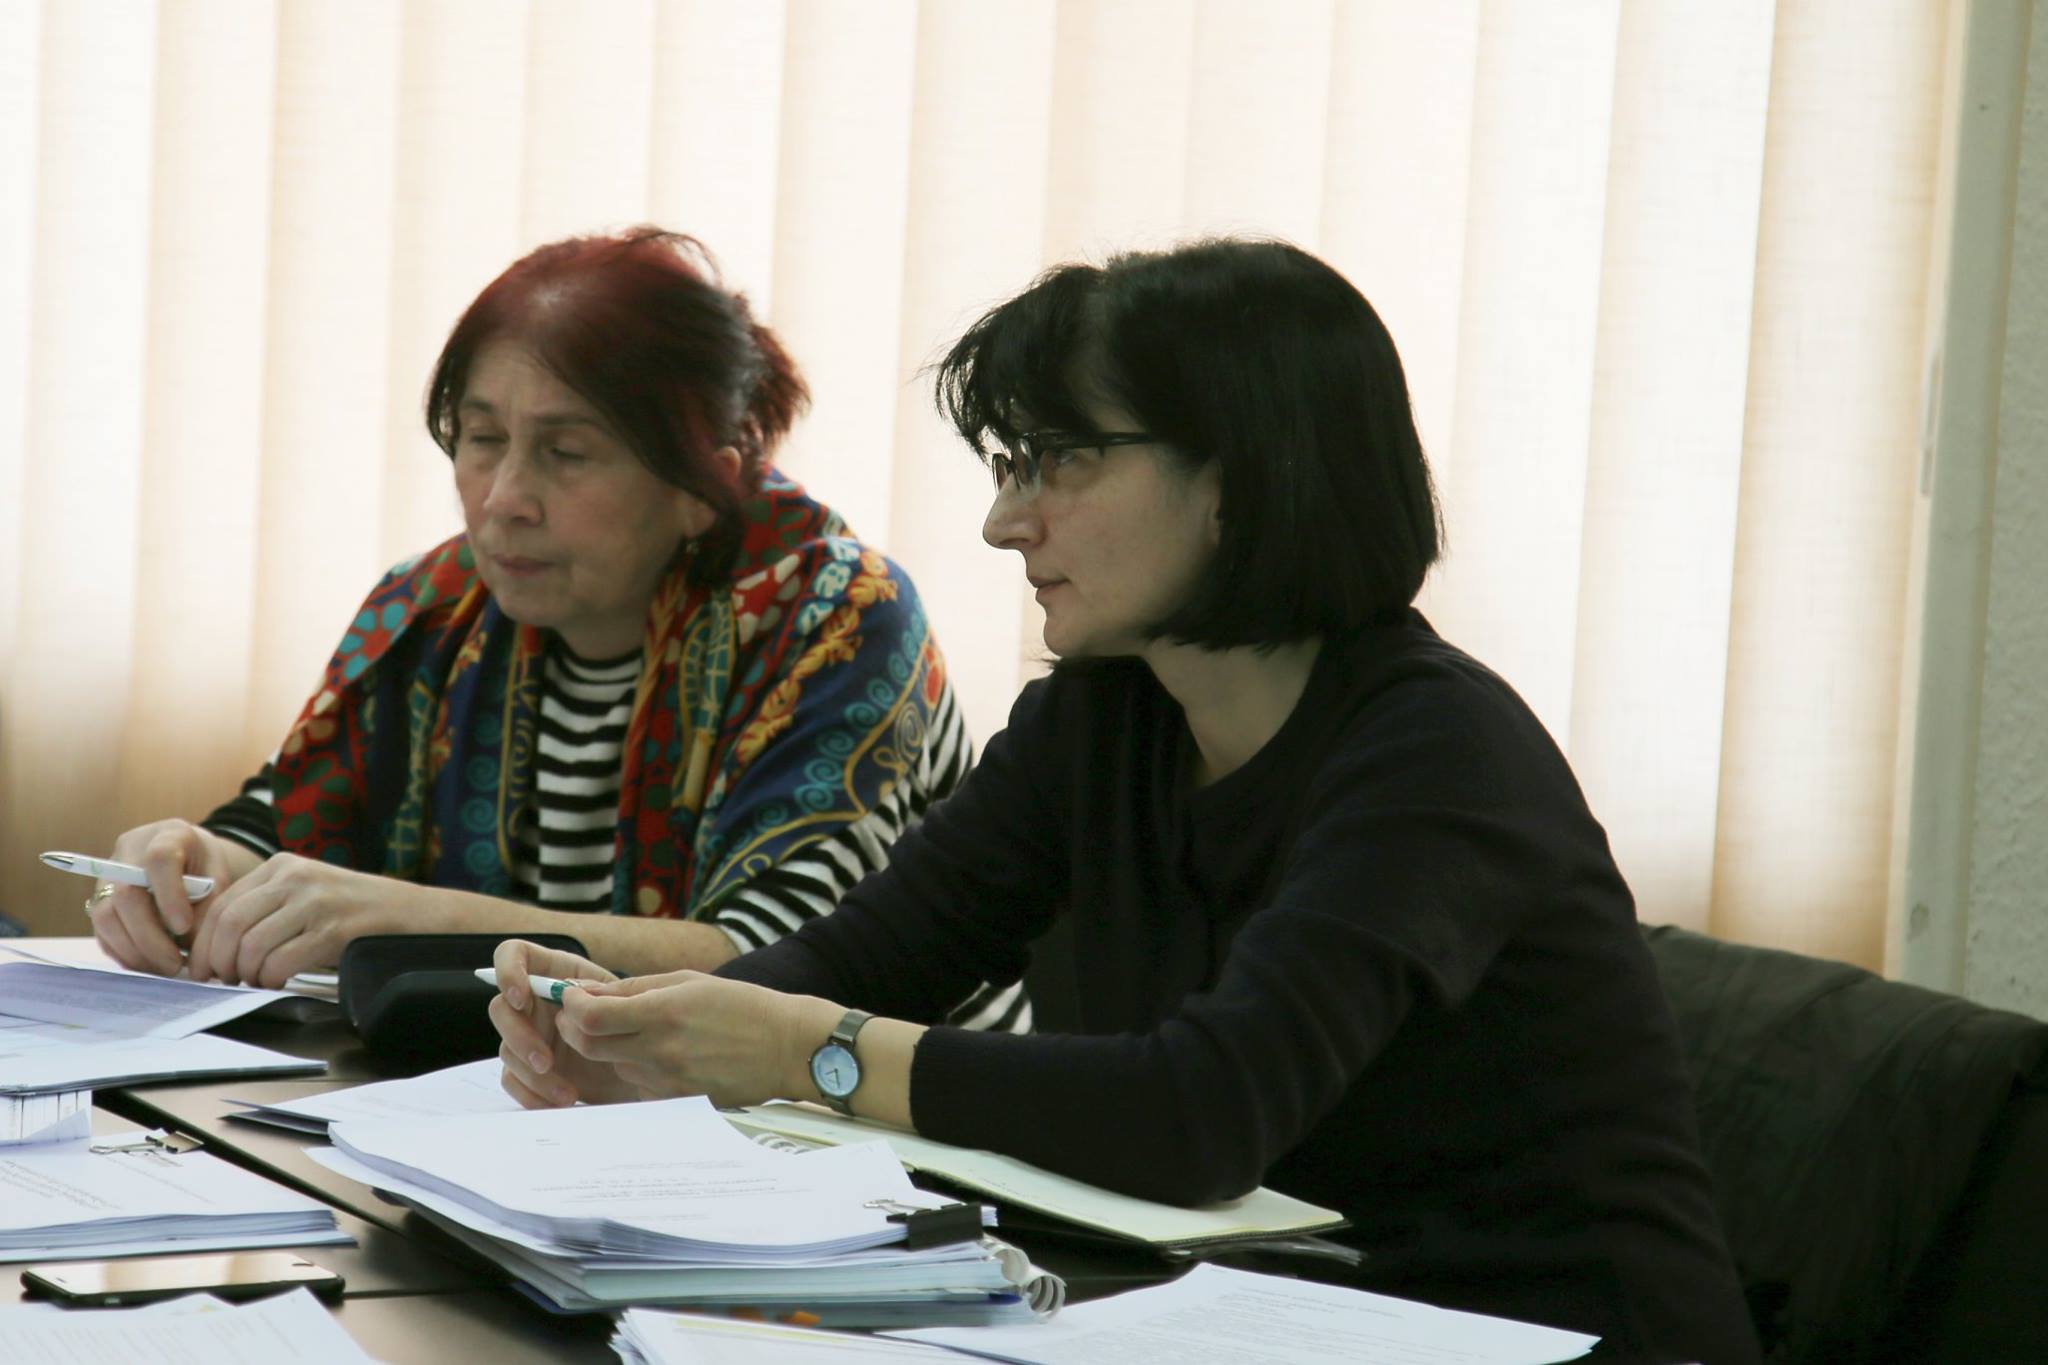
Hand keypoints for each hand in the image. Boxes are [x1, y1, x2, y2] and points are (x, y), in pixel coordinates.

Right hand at [91, 820, 257, 976]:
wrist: (186, 857)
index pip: (160, 860)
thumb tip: (192, 947)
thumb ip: (209, 905)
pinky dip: (124, 953)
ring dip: (134, 950)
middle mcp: (130, 851)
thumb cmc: (206, 868)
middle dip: (149, 936)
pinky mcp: (98, 901)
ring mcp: (108, 875)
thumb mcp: (218, 877)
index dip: (170, 895)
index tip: (184, 926)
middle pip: (125, 894)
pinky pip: (101, 932)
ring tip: (164, 969)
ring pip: (105, 917)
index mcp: (168, 834)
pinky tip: (149, 965)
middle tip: (174, 964)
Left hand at [187, 854, 414, 986]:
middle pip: (230, 923)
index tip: (203, 969)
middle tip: (223, 981)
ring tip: (256, 981)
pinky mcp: (335, 930)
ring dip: (246, 973)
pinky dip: (271, 980)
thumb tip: (218, 945)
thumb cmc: (358, 910)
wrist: (415, 912)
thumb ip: (268, 906)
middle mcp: (296, 878)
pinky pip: (282, 961)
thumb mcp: (308, 893)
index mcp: (283, 865)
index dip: (204, 943)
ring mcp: (317, 902)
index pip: (223, 904)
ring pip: (252, 944)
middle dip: (218, 961)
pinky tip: (280, 982)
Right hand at [486, 940, 637, 1108]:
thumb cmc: (638, 1027)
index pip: (513, 954)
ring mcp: (529, 1034)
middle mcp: (535, 1002)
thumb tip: (571, 996)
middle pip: (500, 1008)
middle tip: (546, 1062)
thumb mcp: (627, 1004)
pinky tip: (561, 1102)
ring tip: (568, 1094)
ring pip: (506, 1049)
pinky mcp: (529, 1067)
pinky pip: (513, 1080)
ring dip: (533, 1075)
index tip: (522, 998)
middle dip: (519, 1036)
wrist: (646, 1067)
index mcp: (554, 971)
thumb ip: (600, 996)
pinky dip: (532, 1095)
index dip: (508, 971)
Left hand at [551, 972, 828, 1108]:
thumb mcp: (689, 982)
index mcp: (663, 1013)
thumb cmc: (742, 1006)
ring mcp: (667, 1082)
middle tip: (585, 1014)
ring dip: (612, 1049)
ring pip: (613, 1066)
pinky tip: (666, 1055)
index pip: (591, 1017)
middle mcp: (660, 1051)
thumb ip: (634, 988)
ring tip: (641, 1031)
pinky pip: (639, 1086)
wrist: (786, 1048)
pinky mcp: (676, 1102)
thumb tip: (587, 991)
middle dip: (576, 1028)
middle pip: (589, 1046)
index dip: (571, 1006)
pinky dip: (639, 1069)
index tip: (571, 996)